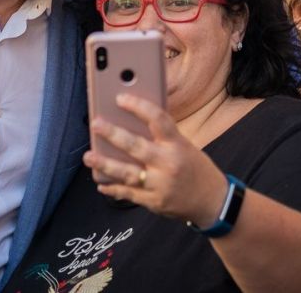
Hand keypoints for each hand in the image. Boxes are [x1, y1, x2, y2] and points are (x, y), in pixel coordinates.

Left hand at [83, 94, 227, 226]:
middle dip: (113, 134)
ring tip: (88, 157)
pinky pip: (129, 194)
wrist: (212, 202)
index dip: (138, 106)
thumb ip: (161, 137)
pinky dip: (113, 189)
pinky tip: (100, 183)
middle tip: (96, 124)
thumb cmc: (195, 168)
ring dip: (105, 165)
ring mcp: (160, 185)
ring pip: (128, 173)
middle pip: (136, 146)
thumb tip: (130, 122)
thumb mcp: (185, 146)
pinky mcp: (154, 202)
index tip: (120, 98)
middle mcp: (168, 164)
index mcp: (178, 145)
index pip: (158, 120)